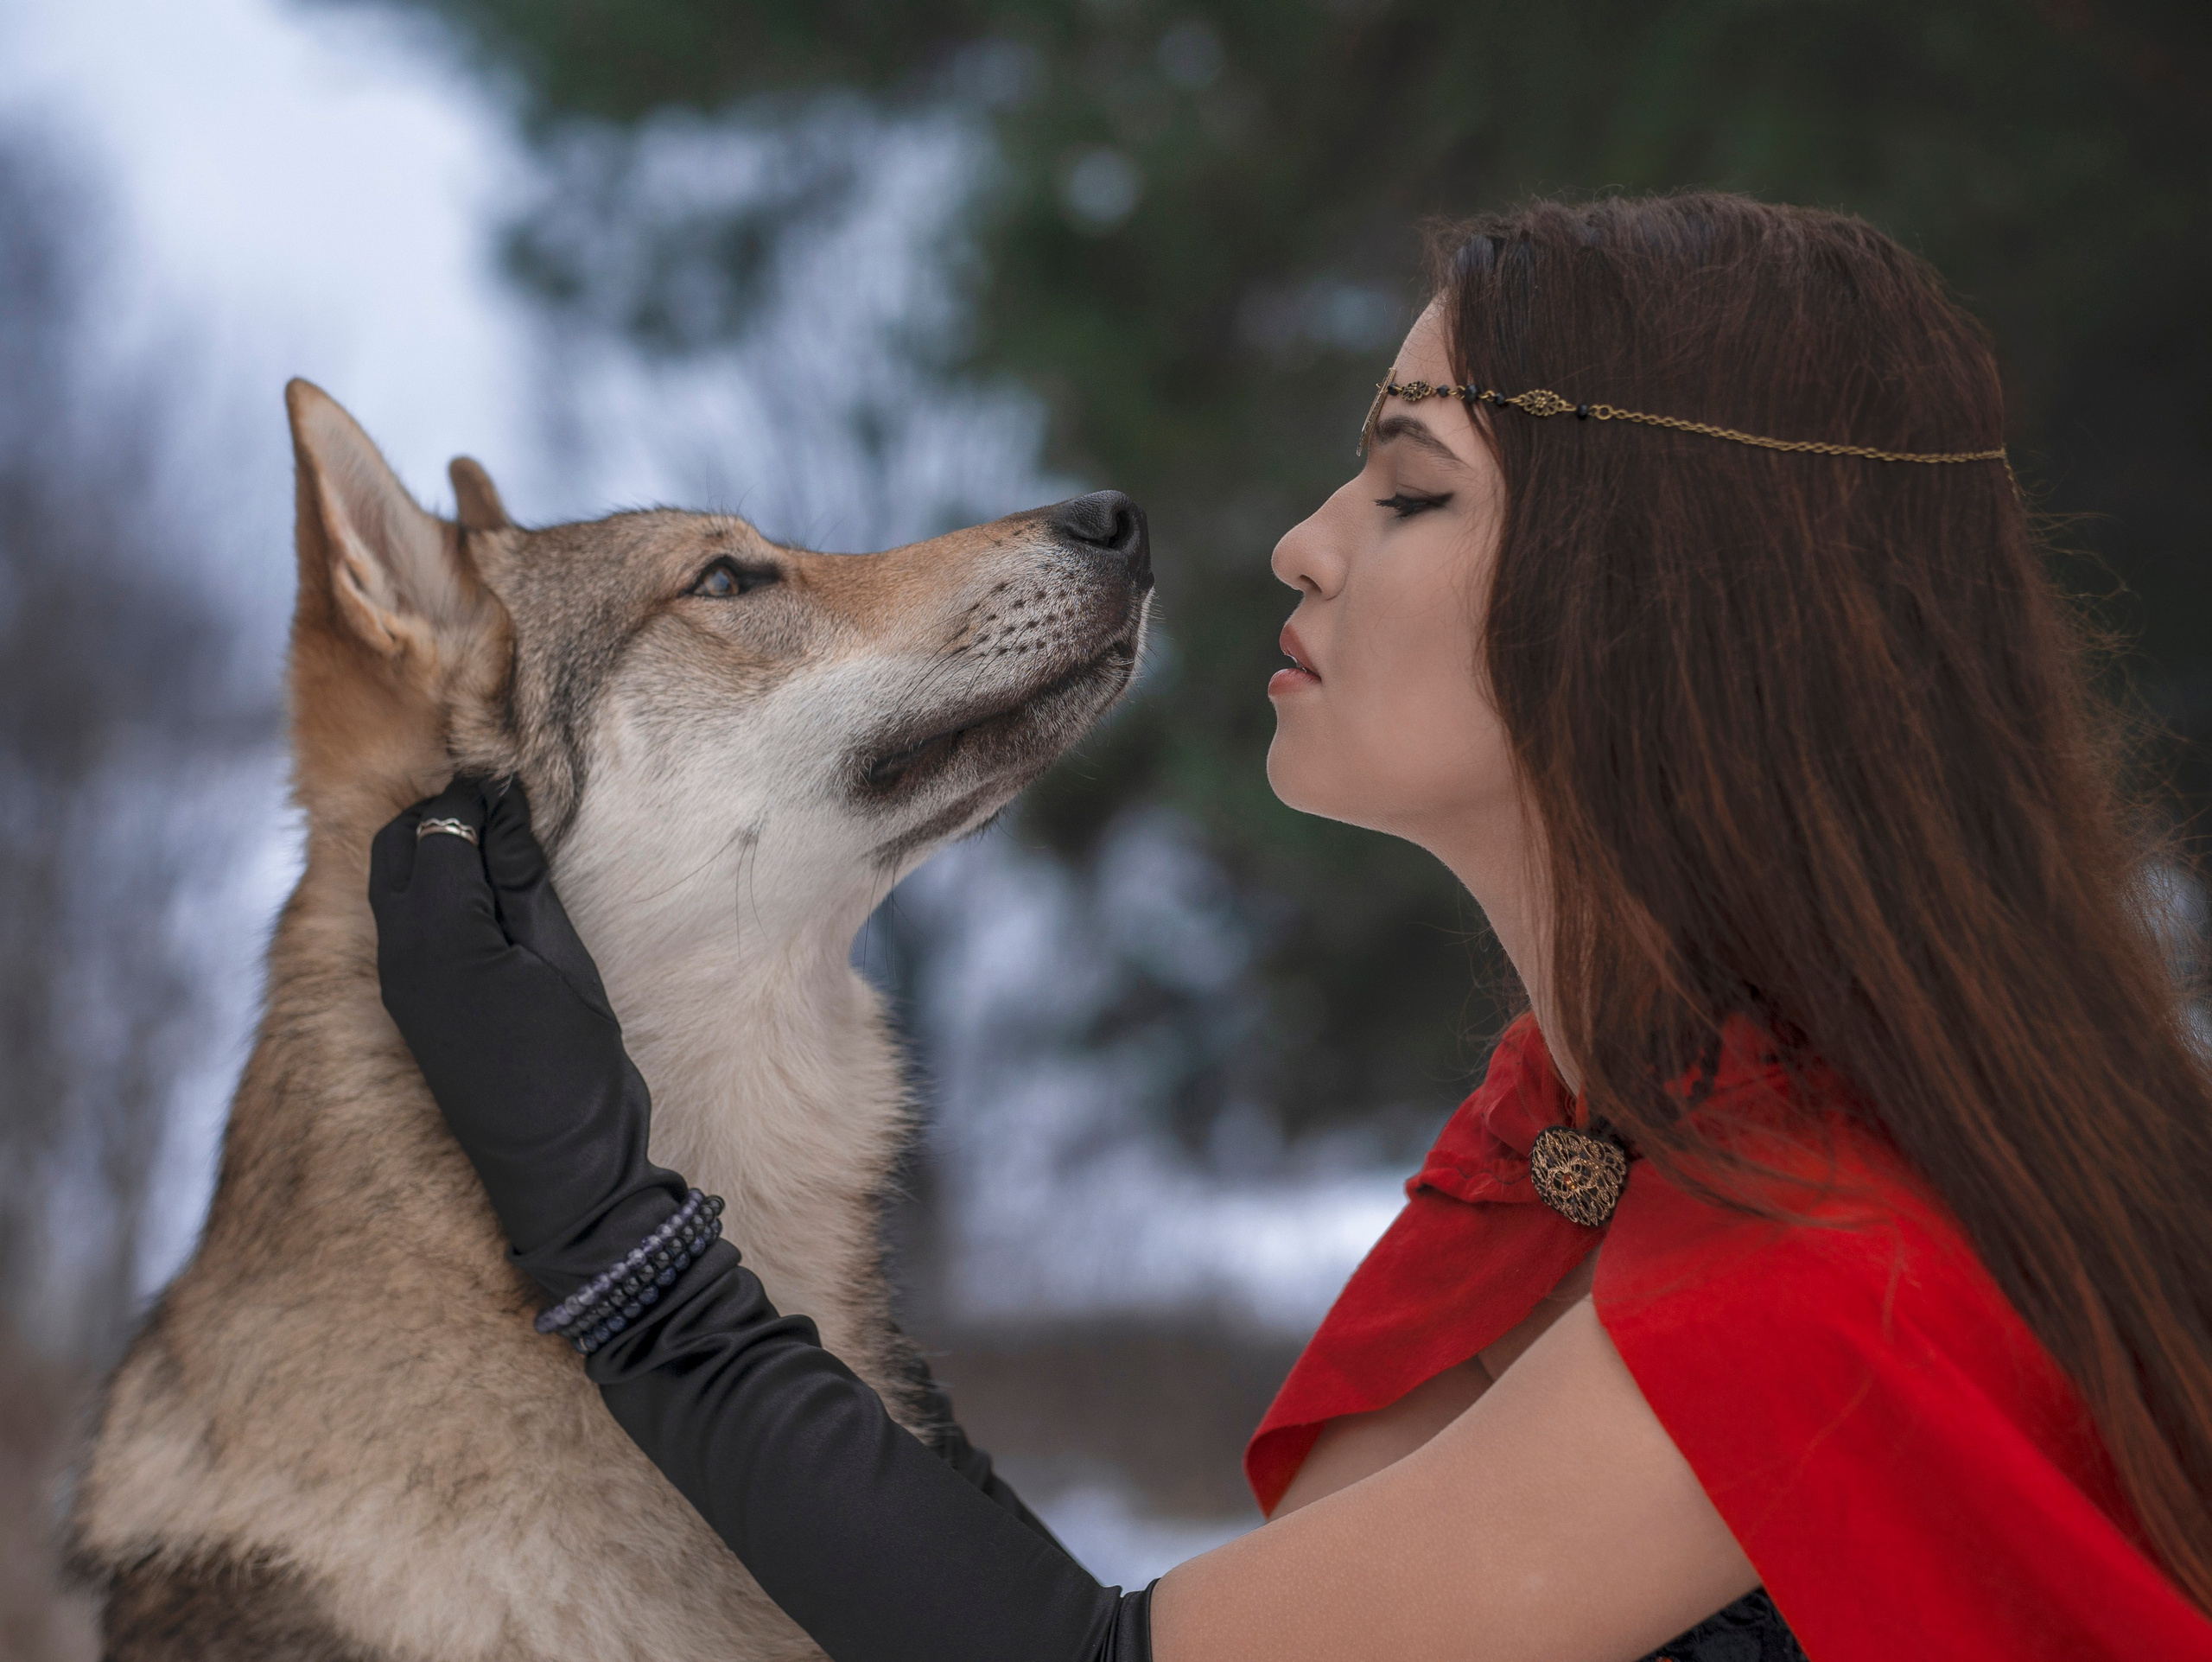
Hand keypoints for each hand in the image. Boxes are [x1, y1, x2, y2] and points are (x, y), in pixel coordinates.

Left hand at [369, 776, 682, 1274]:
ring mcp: (399, 987)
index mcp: (437, 939)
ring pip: (394, 885)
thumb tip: (500, 813)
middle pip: (396, 850)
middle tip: (508, 806)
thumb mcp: (561, 962)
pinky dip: (436, 892)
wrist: (561, 1171)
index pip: (439, 832)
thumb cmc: (575, 1068)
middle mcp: (398, 958)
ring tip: (502, 844)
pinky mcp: (412, 1009)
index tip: (519, 778)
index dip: (478, 797)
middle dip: (443, 816)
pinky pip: (406, 924)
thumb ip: (520, 881)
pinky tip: (490, 896)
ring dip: (436, 853)